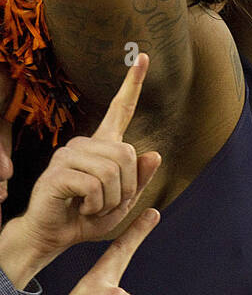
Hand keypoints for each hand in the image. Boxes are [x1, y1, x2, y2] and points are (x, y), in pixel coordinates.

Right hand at [15, 54, 160, 270]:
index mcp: (101, 146)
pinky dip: (95, 206)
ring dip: (110, 200)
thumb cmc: (85, 218)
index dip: (133, 85)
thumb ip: (138, 180)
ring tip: (91, 207)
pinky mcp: (57, 172)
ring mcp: (68, 155)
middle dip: (126, 188)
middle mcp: (83, 144)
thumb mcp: (122, 203)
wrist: (53, 236)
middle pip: (127, 155)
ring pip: (112, 171)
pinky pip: (95, 186)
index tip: (144, 58)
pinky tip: (80, 208)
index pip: (120, 110)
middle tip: (107, 204)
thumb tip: (154, 154)